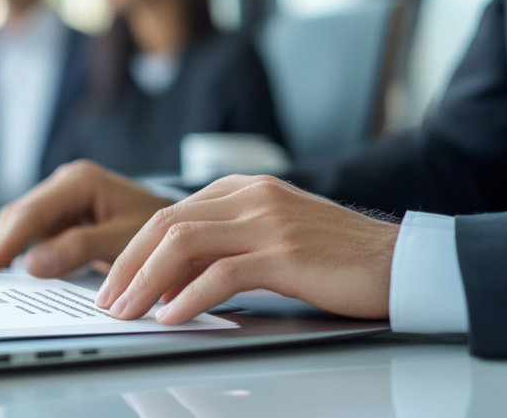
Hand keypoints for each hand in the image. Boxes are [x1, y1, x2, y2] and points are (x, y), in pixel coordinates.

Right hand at [0, 160, 173, 277]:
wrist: (180, 227)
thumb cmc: (161, 229)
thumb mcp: (122, 241)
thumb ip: (78, 249)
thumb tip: (34, 263)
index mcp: (79, 181)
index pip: (29, 214)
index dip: (4, 244)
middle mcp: (66, 184)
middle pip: (20, 217)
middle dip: (3, 247)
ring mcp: (64, 199)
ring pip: (25, 226)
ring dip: (13, 251)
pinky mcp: (66, 215)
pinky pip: (39, 234)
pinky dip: (29, 252)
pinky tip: (21, 271)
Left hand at [94, 175, 399, 323]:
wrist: (399, 259)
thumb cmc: (335, 256)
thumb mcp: (270, 238)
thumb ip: (223, 247)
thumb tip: (169, 281)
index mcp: (243, 189)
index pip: (169, 213)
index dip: (134, 249)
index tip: (114, 280)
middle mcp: (251, 197)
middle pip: (167, 224)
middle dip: (127, 264)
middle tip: (108, 299)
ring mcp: (268, 221)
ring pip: (184, 244)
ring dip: (146, 281)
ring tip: (128, 311)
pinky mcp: (286, 252)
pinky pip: (222, 273)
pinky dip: (188, 296)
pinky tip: (172, 317)